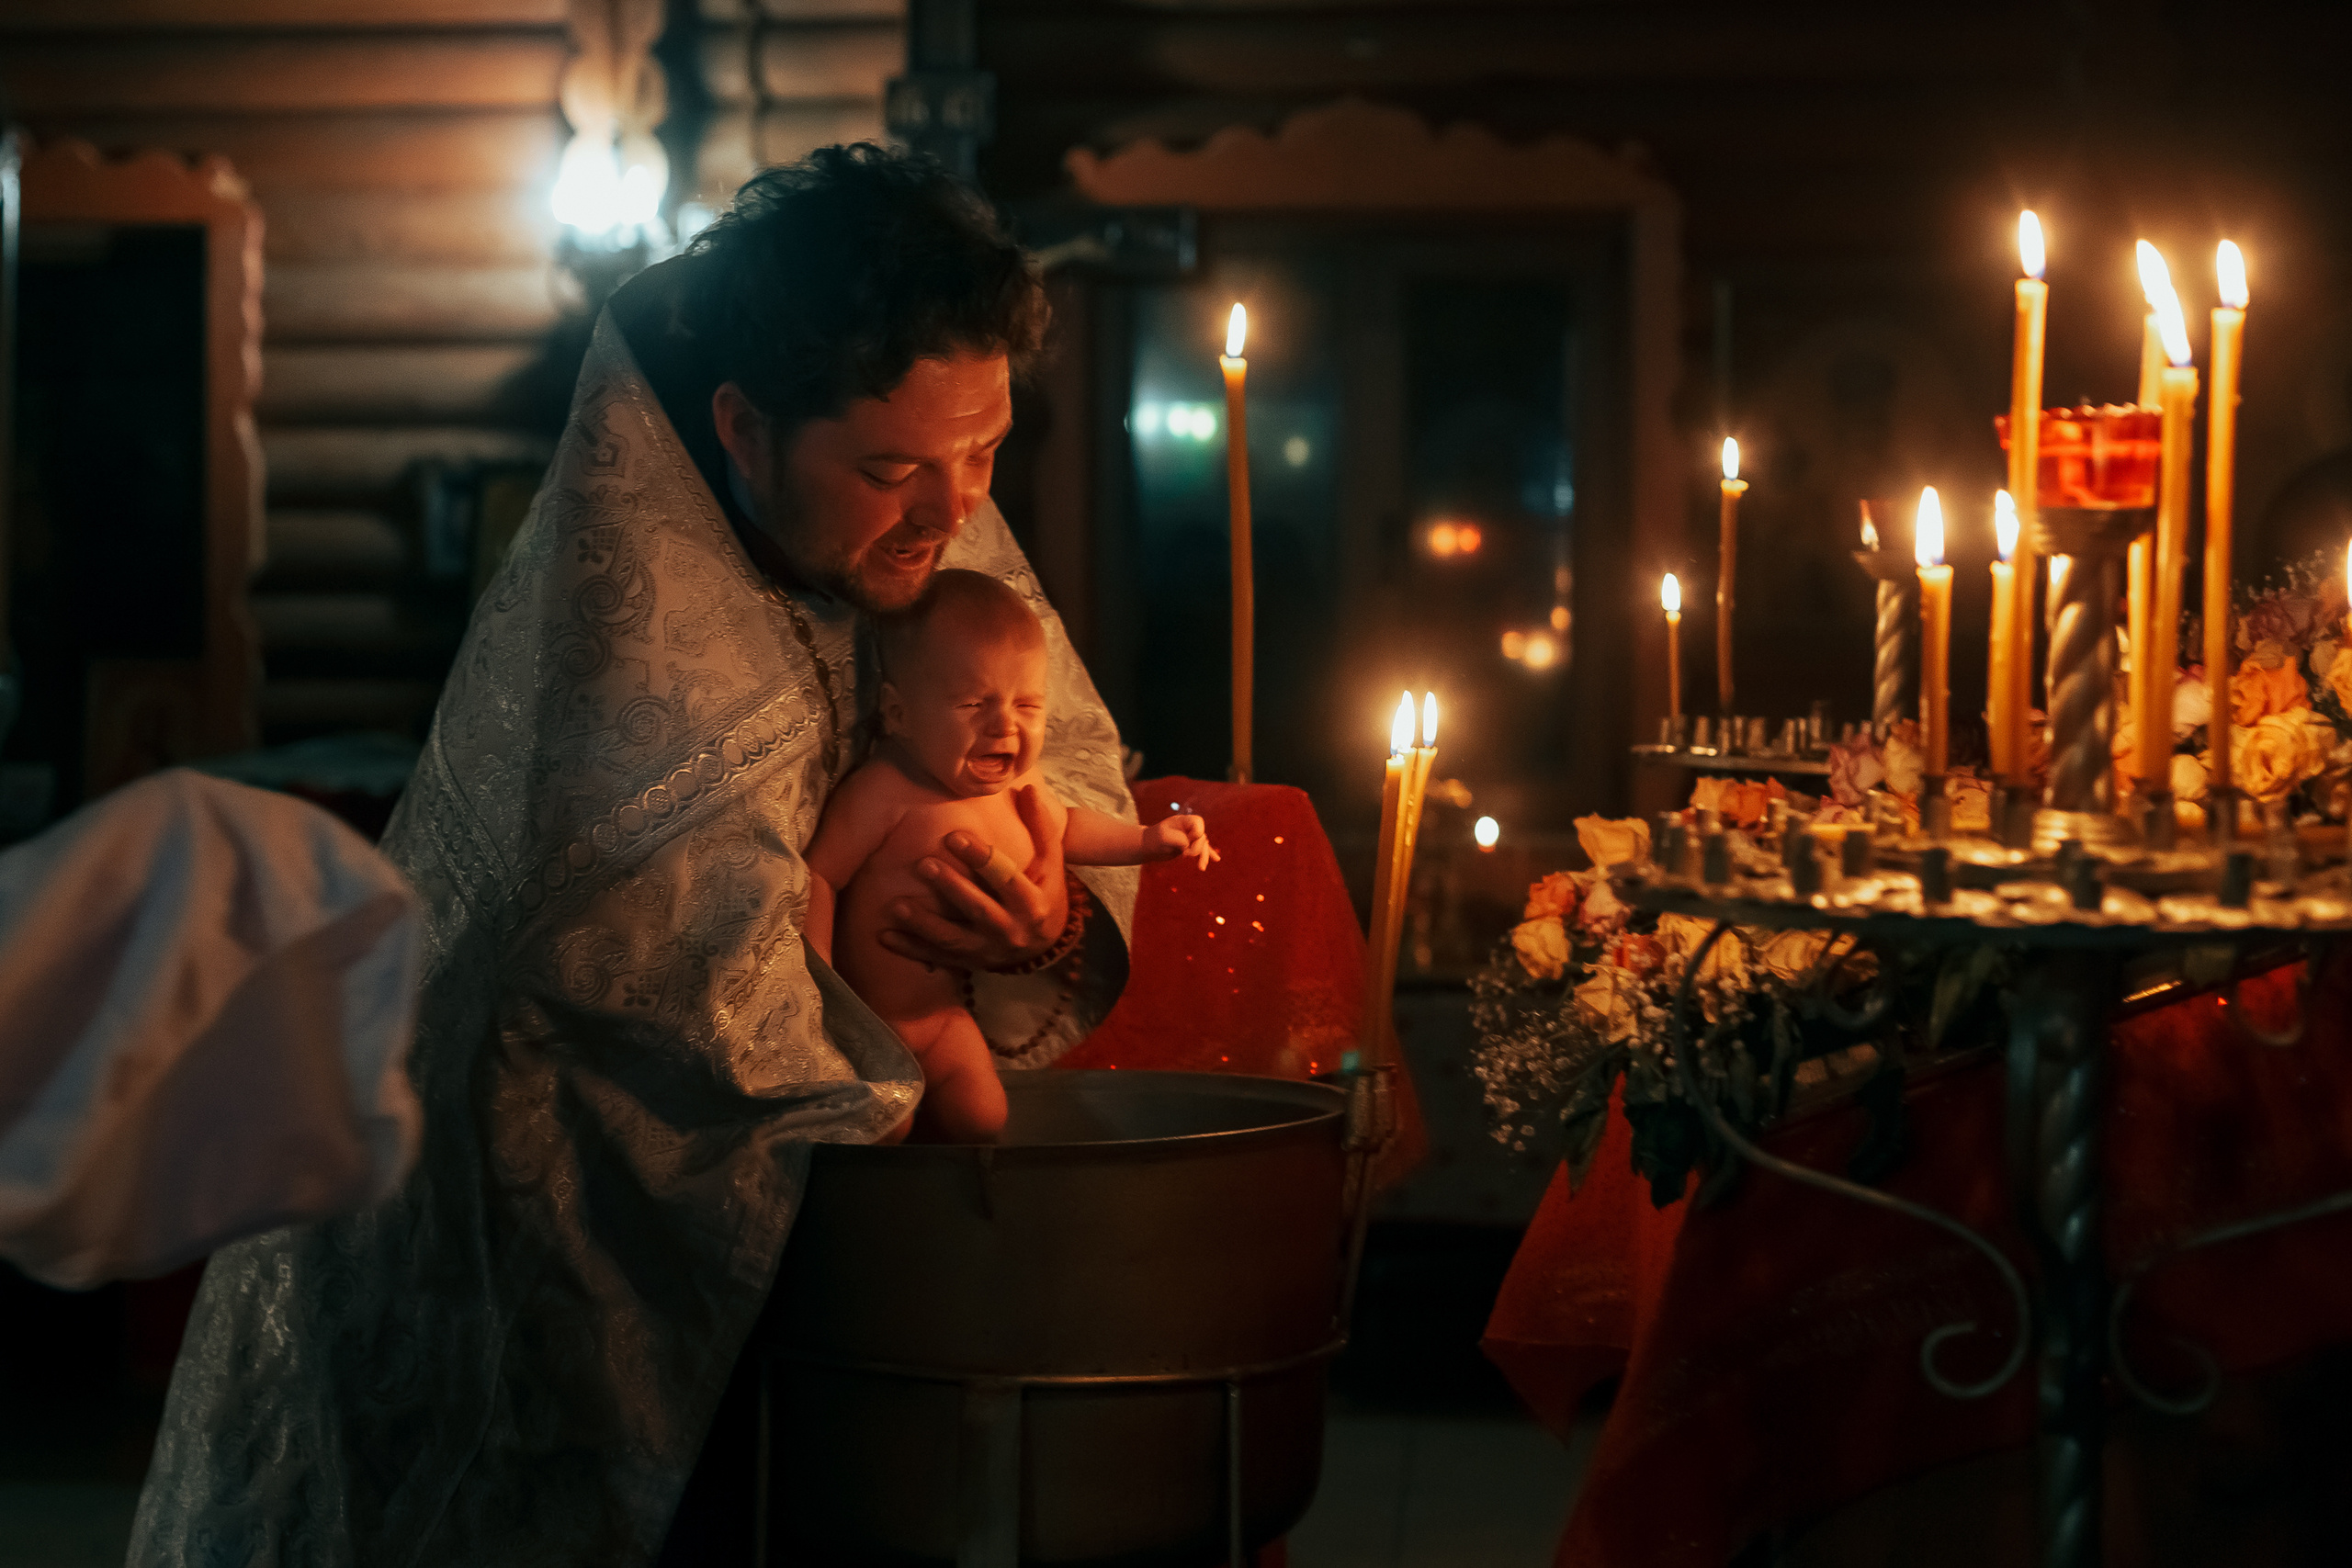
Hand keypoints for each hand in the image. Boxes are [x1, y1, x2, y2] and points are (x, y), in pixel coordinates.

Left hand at [876, 783, 1068, 970]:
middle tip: (923, 864)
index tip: (954, 836)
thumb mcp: (1050, 863)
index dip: (981, 858)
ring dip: (924, 924)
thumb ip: (1040, 828)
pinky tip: (884, 936)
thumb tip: (1029, 789)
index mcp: (1032, 903)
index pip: (1005, 879)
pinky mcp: (969, 962)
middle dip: (951, 888)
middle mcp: (1010, 930)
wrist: (1046, 945)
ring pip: (953, 938)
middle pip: (978, 909)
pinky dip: (911, 949)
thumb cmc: (1044, 892)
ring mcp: (988, 950)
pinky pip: (937, 957)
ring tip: (897, 905)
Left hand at [1145, 814, 1217, 869]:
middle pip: (1202, 836)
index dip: (1195, 834)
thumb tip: (1189, 847)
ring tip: (1201, 868)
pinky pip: (1202, 850)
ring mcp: (1189, 837)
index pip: (1198, 823)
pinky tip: (1216, 859)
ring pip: (1203, 845)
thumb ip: (1179, 839)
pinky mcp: (1189, 847)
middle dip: (1197, 848)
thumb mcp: (1164, 837)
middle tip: (1185, 856)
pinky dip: (1208, 854)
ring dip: (1204, 856)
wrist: (1146, 846)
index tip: (1185, 842)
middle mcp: (1188, 828)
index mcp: (1183, 820)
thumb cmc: (1153, 839)